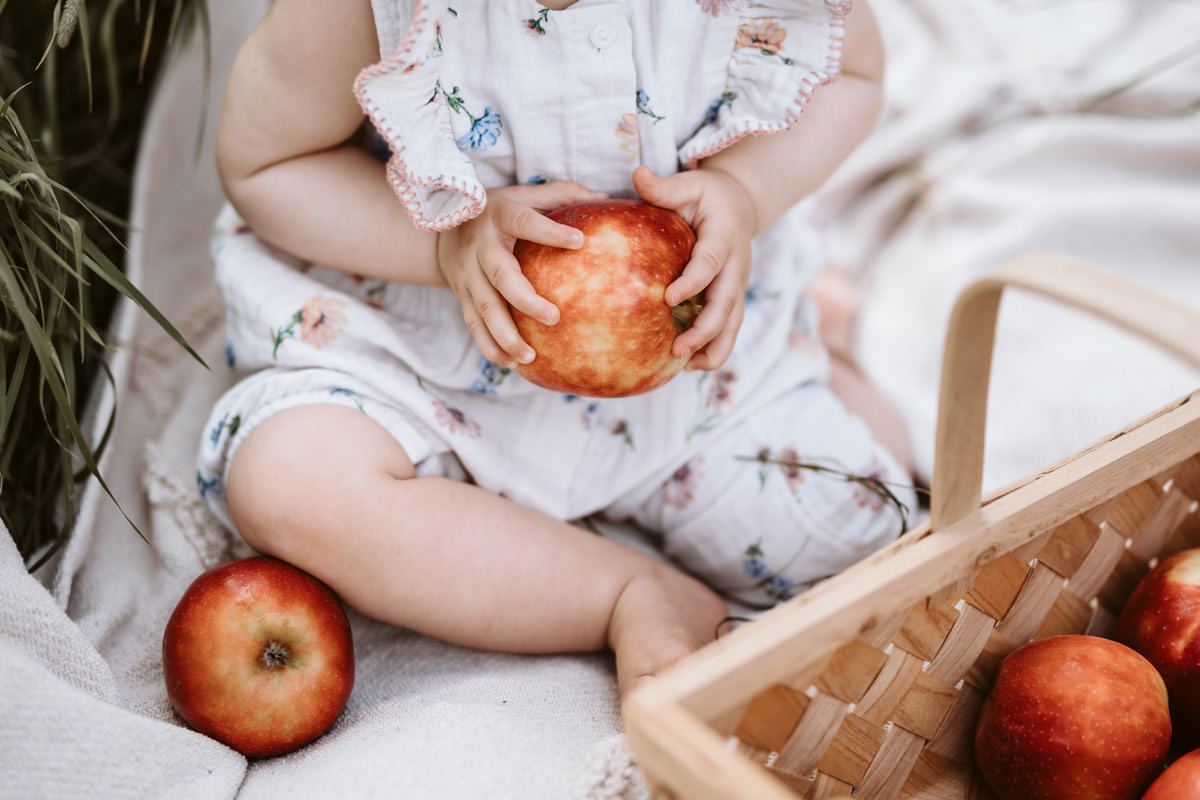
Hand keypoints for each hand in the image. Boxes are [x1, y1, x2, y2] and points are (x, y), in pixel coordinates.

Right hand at [437, 181, 606, 366]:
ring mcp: (467, 274)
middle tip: (554, 317)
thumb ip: (562, 195)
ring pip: (484, 308)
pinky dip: (490, 346)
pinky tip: (513, 362)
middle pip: (500, 275)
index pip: (524, 222)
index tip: (580, 241)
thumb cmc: (498, 210)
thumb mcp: (524, 194)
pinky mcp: (461, 296)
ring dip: (505, 335)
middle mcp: (480, 246)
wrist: (441, 229)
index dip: (549, 231)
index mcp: (499, 215)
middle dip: (525, 299)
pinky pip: (474, 325)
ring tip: (530, 355)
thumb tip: (605, 197)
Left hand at [632, 165, 756, 370]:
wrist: (739, 204)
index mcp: (725, 235)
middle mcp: (737, 264)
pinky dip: (714, 349)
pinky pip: (729, 329)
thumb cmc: (706, 195)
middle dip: (705, 328)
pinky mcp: (733, 298)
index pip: (711, 262)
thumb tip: (636, 173)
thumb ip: (664, 187)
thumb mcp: (689, 184)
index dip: (694, 281)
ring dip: (713, 346)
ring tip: (685, 366)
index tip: (669, 298)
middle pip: (727, 302)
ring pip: (733, 322)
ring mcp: (738, 284)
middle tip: (678, 348)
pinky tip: (689, 366)